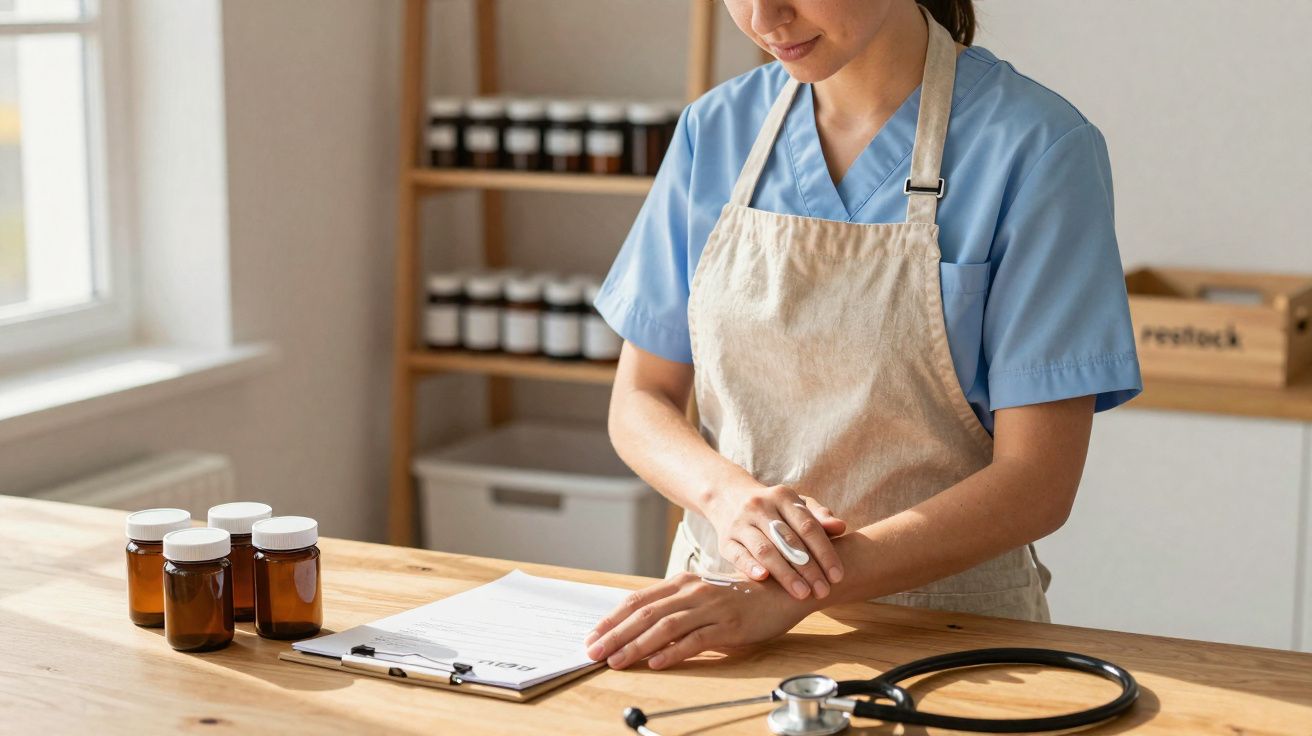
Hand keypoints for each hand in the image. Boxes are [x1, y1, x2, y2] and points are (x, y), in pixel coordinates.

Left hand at [583, 572, 811, 669]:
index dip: (612, 619)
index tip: (592, 636)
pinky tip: (657, 663)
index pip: (637, 601)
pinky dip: (674, 651)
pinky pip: (697, 639)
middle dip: (615, 634)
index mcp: (681, 583)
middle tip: (593, 652)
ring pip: (665, 626)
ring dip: (637, 645)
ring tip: (617, 661)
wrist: (781, 593)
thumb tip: (637, 630)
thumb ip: (673, 610)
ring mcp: (710, 607)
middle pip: (645, 613)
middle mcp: (692, 591)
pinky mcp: (729, 624)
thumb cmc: (737, 599)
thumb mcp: (700, 600)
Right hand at [704, 482, 846, 600]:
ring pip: (765, 550)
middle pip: (789, 541)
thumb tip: (840, 527)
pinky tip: (764, 579)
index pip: (808, 526)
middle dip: (809, 569)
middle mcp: (760, 506)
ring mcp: (740, 523)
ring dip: (785, 574)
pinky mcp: (725, 540)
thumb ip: (818, 517)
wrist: (727, 496)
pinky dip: (750, 566)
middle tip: (823, 591)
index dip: (825, 552)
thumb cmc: (772, 508)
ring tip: (802, 594)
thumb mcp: (795, 505)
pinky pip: (739, 555)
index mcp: (783, 496)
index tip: (837, 576)